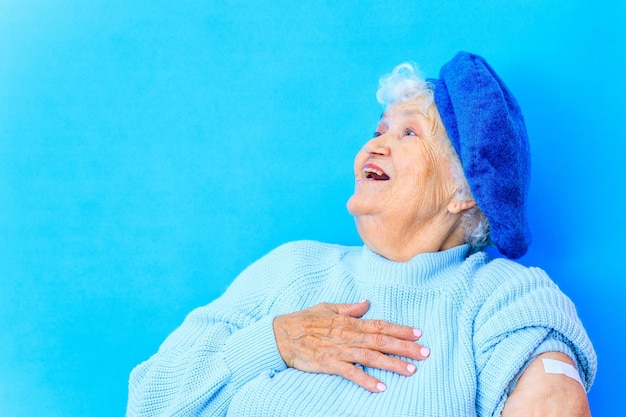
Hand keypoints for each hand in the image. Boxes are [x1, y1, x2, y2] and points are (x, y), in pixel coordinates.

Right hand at [272, 300, 428, 392]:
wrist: (280, 334)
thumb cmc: (303, 320)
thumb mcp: (327, 308)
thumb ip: (349, 308)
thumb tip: (366, 303)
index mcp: (349, 322)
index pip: (380, 324)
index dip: (400, 329)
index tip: (418, 333)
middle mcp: (348, 335)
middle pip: (382, 340)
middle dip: (405, 347)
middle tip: (425, 353)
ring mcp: (339, 349)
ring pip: (371, 356)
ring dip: (392, 363)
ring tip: (411, 371)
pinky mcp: (328, 363)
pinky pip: (350, 372)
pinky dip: (366, 379)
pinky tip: (380, 387)